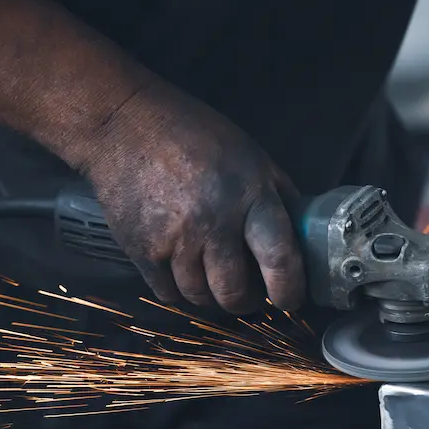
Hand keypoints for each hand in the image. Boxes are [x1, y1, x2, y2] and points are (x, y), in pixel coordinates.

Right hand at [78, 81, 304, 313]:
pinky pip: (168, 293)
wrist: (125, 126)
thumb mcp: (252, 157)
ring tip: (215, 281)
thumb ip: (279, 197)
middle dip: (248, 301)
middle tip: (250, 294)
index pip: (279, 259)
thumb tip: (302, 236)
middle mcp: (214, 222)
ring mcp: (175, 239)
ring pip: (200, 297)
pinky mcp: (142, 250)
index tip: (290, 299)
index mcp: (250, 197)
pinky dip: (180, 291)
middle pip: (235, 292)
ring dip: (212, 297)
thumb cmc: (196, 137)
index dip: (289, 290)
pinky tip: (185, 273)